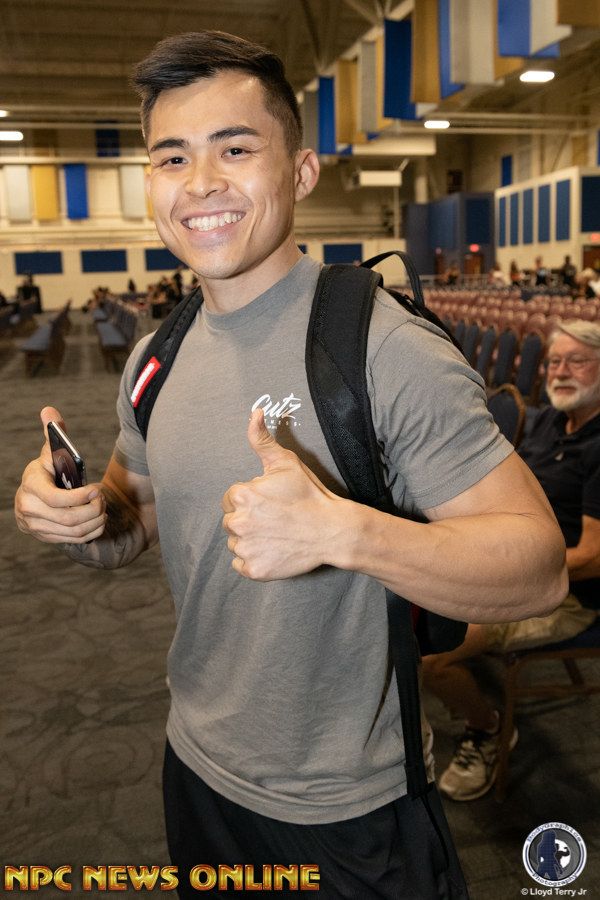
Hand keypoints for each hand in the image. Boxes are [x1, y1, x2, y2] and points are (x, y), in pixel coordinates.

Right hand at [15, 406, 105, 543]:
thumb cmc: (50, 470)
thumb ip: (54, 433)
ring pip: (72, 531)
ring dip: (94, 521)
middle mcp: (28, 509)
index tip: (98, 488)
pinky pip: (72, 540)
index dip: (80, 497)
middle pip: (68, 518)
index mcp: (31, 485)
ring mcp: (35, 526)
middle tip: (104, 500)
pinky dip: (90, 532)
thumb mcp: (51, 453)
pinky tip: (98, 520)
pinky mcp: (44, 537)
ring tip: (103, 509)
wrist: (36, 495)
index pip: (55, 499)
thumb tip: (49, 411)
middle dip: (92, 510)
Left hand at [222, 409, 345, 579]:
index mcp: (241, 496)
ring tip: (275, 534)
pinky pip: (240, 564)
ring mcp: (245, 549)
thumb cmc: (309, 495)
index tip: (270, 503)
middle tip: (274, 519)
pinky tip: (272, 550)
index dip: (251, 499)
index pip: (231, 498)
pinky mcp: (253, 569)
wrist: (332, 531)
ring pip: (235, 542)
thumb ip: (261, 438)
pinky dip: (253, 559)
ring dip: (249, 539)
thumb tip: (254, 412)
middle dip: (248, 519)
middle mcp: (237, 523)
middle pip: (231, 521)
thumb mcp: (285, 462)